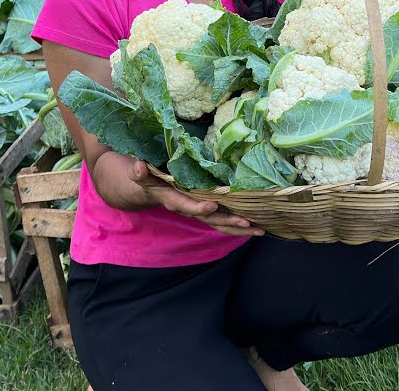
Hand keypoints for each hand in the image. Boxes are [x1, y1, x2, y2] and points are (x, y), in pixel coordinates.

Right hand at [128, 159, 263, 236]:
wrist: (145, 190)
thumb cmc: (145, 179)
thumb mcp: (139, 175)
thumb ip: (139, 173)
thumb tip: (138, 167)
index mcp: (173, 198)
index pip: (186, 205)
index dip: (198, 207)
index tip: (213, 205)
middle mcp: (187, 208)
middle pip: (209, 219)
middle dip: (227, 221)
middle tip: (246, 222)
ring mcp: (197, 211)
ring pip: (219, 223)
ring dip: (238, 228)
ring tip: (259, 230)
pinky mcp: (204, 210)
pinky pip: (222, 220)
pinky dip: (238, 225)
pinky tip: (257, 227)